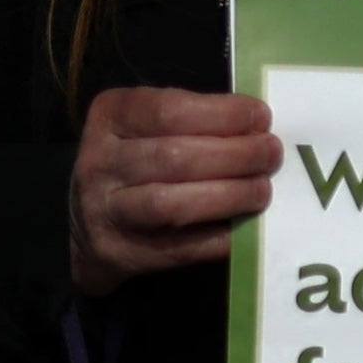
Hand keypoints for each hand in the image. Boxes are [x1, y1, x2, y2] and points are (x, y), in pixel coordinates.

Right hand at [68, 83, 279, 293]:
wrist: (92, 225)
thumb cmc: (138, 163)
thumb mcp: (149, 126)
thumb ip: (194, 120)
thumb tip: (258, 124)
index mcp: (110, 116)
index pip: (167, 110)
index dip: (222, 114)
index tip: (261, 117)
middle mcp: (100, 161)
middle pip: (174, 156)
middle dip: (234, 155)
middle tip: (271, 155)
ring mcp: (105, 209)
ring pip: (172, 203)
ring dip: (228, 196)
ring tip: (262, 190)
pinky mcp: (119, 252)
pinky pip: (179, 247)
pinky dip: (219, 238)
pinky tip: (246, 228)